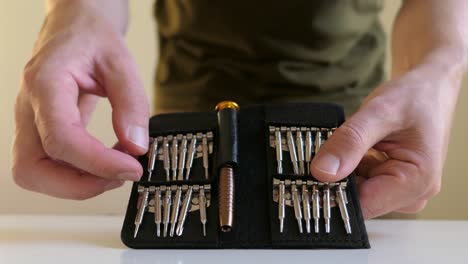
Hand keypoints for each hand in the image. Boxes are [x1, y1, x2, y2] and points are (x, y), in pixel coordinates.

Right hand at [11, 1, 148, 198]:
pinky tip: (105, 161)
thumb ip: (131, 103)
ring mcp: (30, 122)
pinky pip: (48, 166)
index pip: (61, 139)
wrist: (75, 27)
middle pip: (32, 168)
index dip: (97, 163)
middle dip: (78, 185)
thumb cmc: (92, 38)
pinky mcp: (39, 131)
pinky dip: (76, 174)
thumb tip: (136, 145)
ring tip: (116, 169)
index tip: (132, 167)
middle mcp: (28, 107)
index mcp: (45, 83)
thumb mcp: (121, 62)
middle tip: (120, 176)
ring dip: (76, 184)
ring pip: (35, 173)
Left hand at [310, 49, 464, 217]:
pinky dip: (346, 166)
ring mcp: (400, 190)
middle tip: (319, 152)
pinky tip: (346, 149)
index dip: (332, 193)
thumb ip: (350, 142)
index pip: (363, 205)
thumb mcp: (379, 113)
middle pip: (358, 200)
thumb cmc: (416, 96)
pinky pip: (358, 181)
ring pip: (355, 190)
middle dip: (335, 179)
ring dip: (340, 171)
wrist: (429, 88)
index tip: (308, 176)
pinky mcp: (389, 182)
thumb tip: (322, 172)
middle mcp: (412, 193)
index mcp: (417, 181)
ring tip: (336, 145)